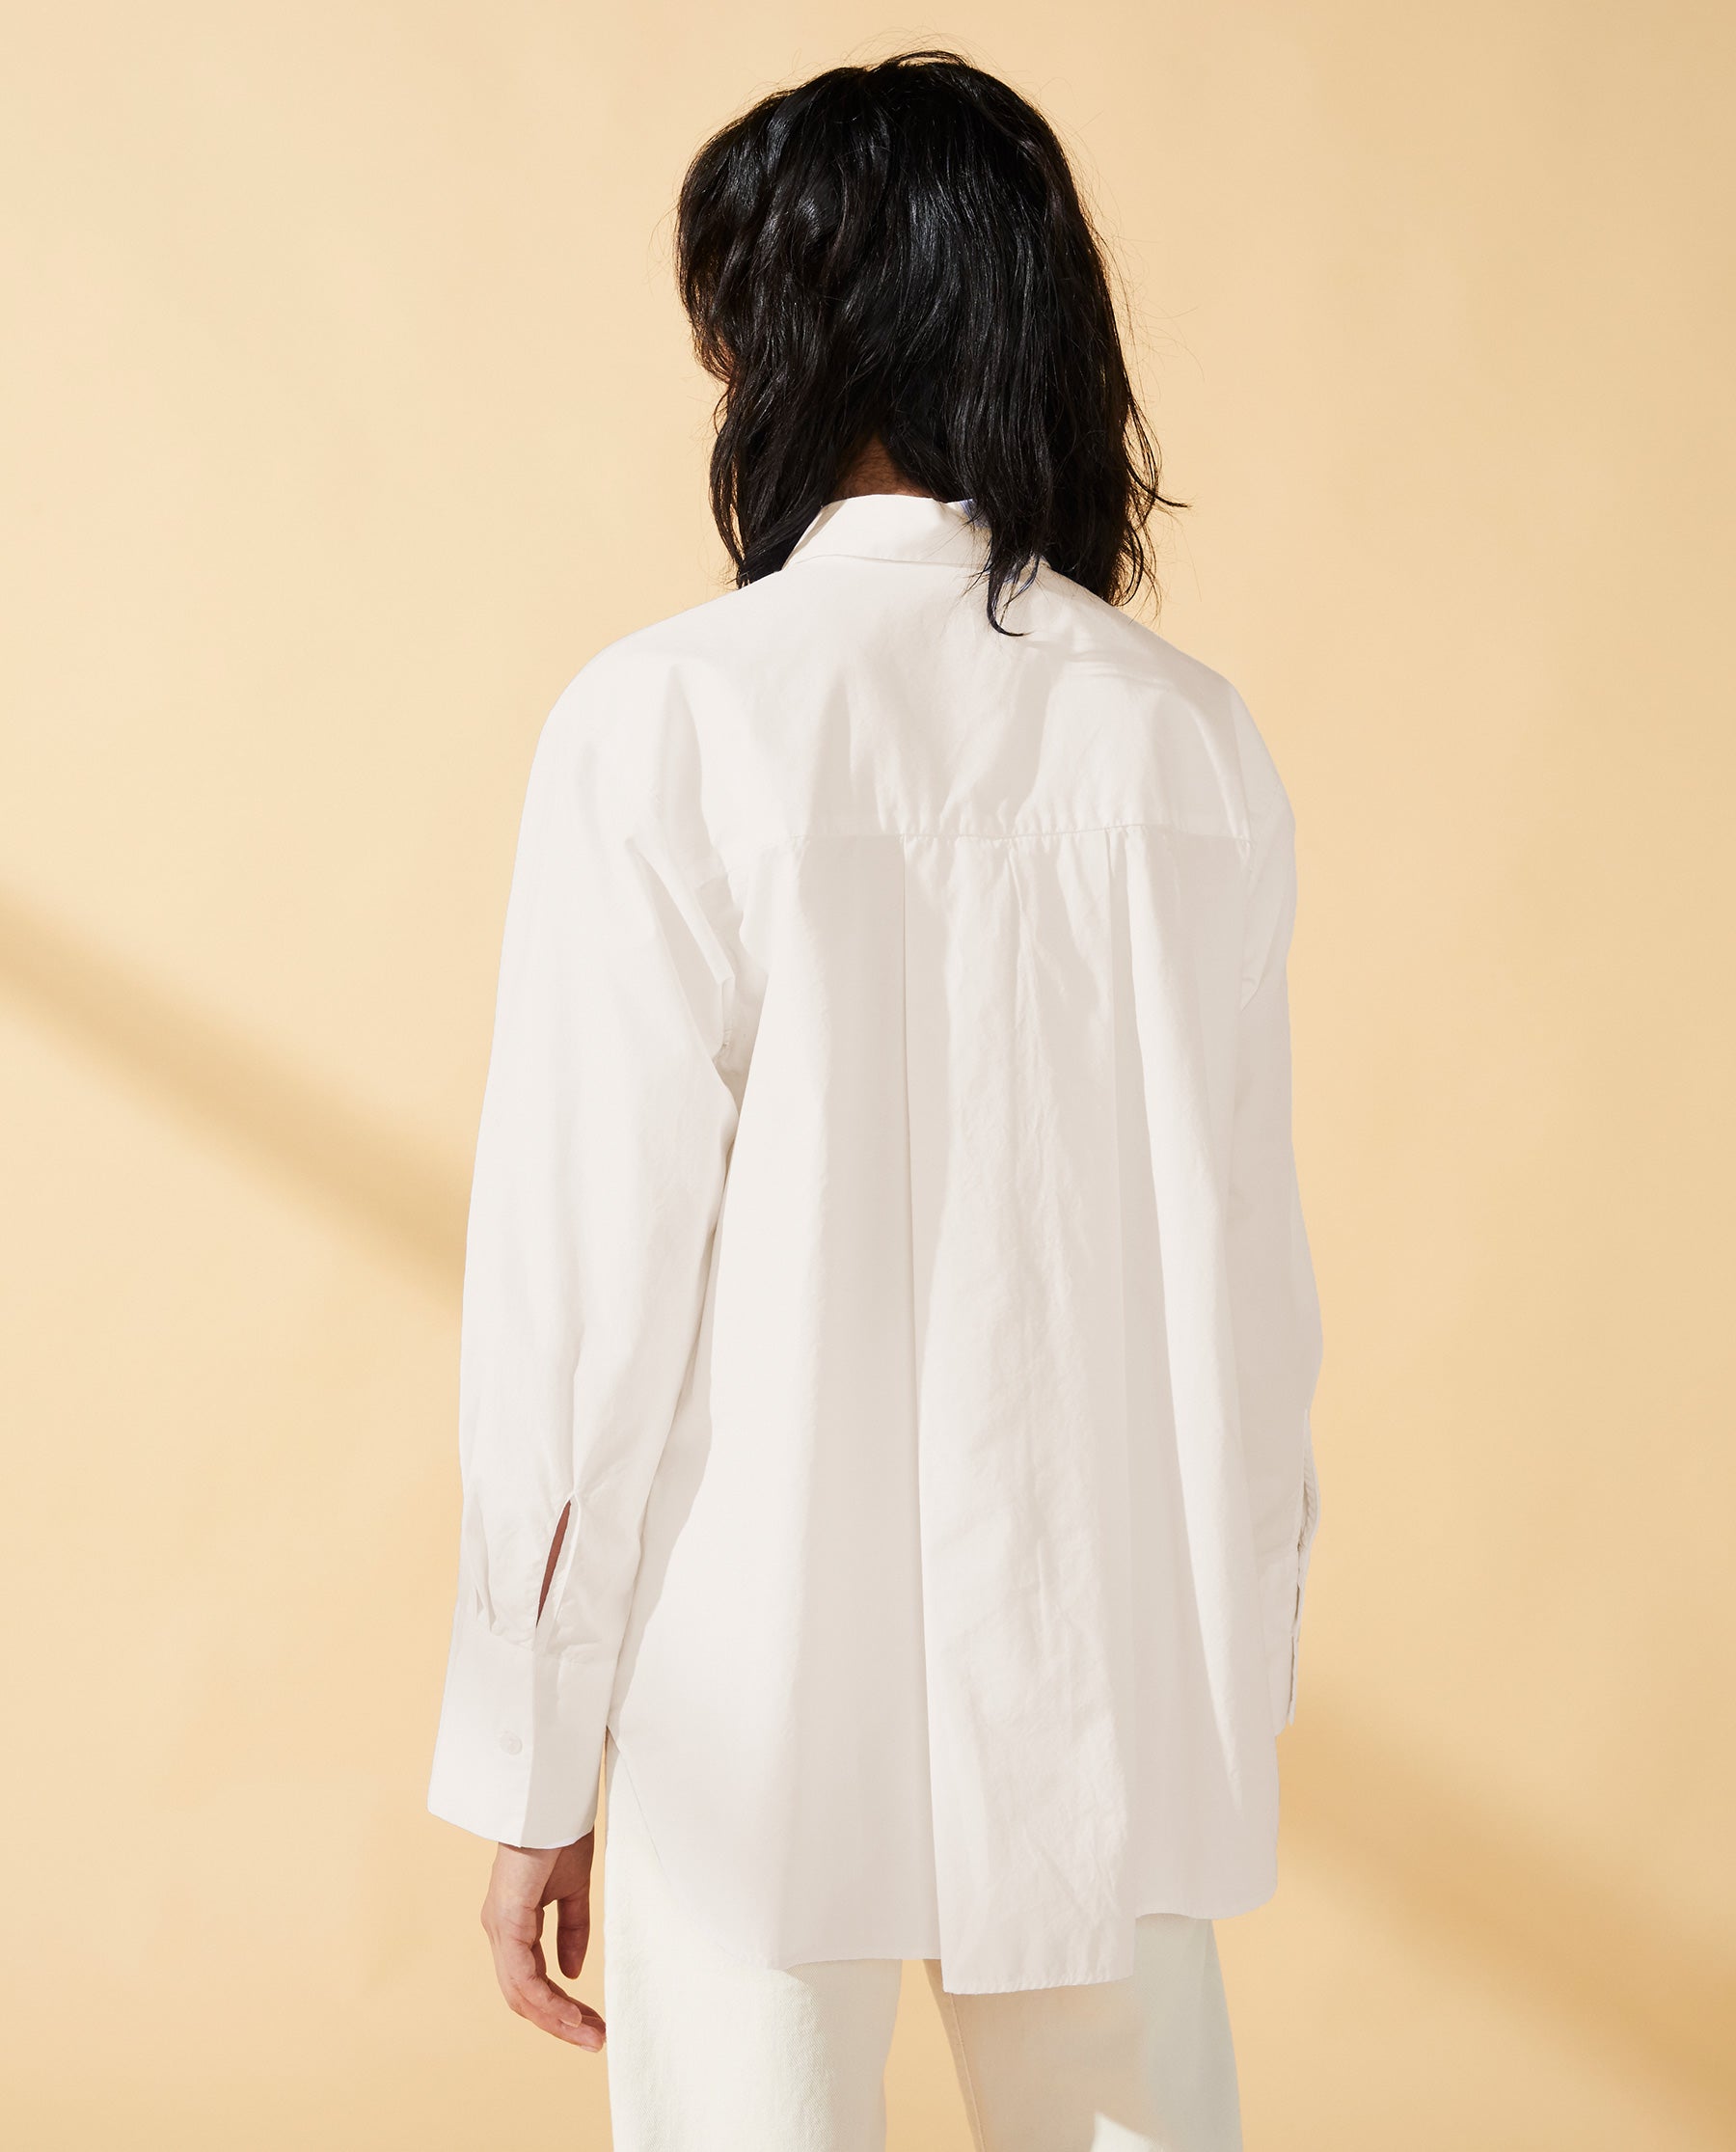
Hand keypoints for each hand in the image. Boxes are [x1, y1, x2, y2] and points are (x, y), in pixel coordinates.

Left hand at [480, 1834, 605, 2049]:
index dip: (560, 2006)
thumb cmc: (559, 1833)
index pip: (531, 1980)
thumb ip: (572, 1929)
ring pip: (521, 1995)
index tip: (593, 2022)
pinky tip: (570, 2014)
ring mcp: (499, 1928)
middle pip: (524, 1997)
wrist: (550, 1801)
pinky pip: (523, 1976)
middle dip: (560, 2023)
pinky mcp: (506, 1921)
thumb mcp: (572, 1889)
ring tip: (591, 2035)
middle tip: (595, 2039)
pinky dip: (547, 2001)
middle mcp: (500, 1931)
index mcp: (513, 1923)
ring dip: (556, 2021)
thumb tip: (572, 1972)